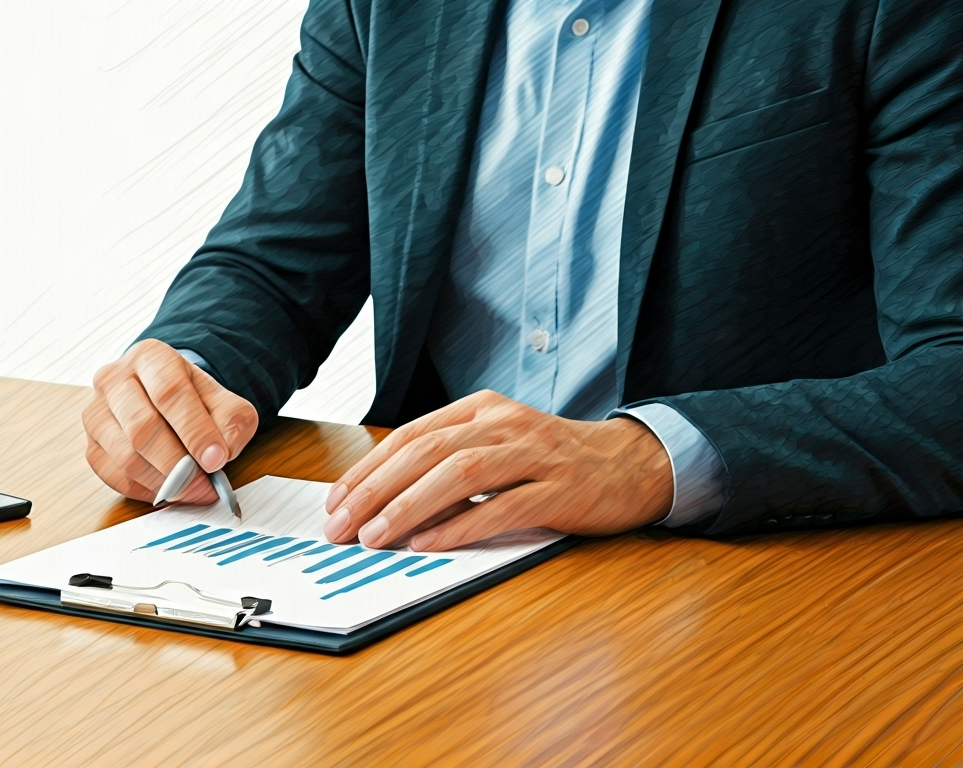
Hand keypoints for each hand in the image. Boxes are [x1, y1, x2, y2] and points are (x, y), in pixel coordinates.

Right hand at [84, 339, 258, 504]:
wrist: (163, 399)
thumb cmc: (193, 399)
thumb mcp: (223, 399)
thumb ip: (232, 421)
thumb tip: (221, 453)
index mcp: (150, 357)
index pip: (169, 393)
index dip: (194, 430)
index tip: (216, 460)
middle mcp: (114, 379)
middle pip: (141, 427)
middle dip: (178, 463)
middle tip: (205, 484)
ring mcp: (97, 414)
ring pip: (126, 456)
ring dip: (164, 481)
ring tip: (192, 489)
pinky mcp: (91, 446)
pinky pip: (115, 477)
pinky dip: (146, 490)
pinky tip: (169, 489)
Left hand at [323, 391, 673, 550]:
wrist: (630, 465)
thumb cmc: (551, 461)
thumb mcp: (496, 447)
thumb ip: (447, 464)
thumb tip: (382, 502)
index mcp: (482, 409)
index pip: (409, 435)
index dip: (367, 470)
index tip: (336, 502)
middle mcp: (504, 423)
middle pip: (426, 452)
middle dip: (375, 491)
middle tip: (342, 526)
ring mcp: (535, 454)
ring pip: (459, 475)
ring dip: (409, 507)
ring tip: (376, 537)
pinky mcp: (561, 489)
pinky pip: (502, 507)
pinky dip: (461, 527)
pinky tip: (429, 544)